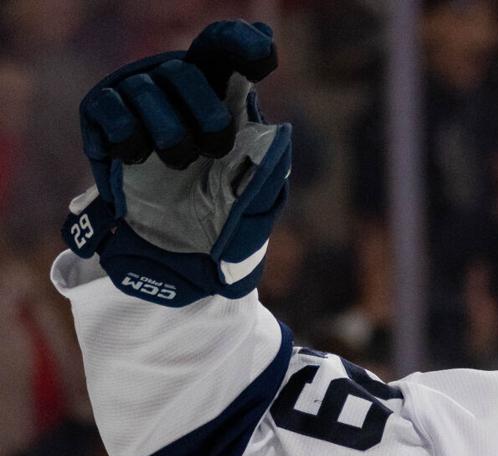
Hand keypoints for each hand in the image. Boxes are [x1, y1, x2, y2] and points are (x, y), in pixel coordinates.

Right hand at [62, 20, 290, 306]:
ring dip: (170, 136)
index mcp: (221, 91)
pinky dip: (128, 138)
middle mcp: (177, 83)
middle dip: (207, 116)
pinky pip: (110, 110)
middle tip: (215, 152)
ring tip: (178, 164)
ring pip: (147, 90)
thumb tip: (277, 130)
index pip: (227, 46)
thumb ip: (267, 161)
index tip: (264, 57)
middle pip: (187, 71)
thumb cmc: (224, 212)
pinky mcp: (101, 112)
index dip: (242, 44)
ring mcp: (136, 93)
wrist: (180, 250)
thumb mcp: (255, 194)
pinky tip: (138, 158)